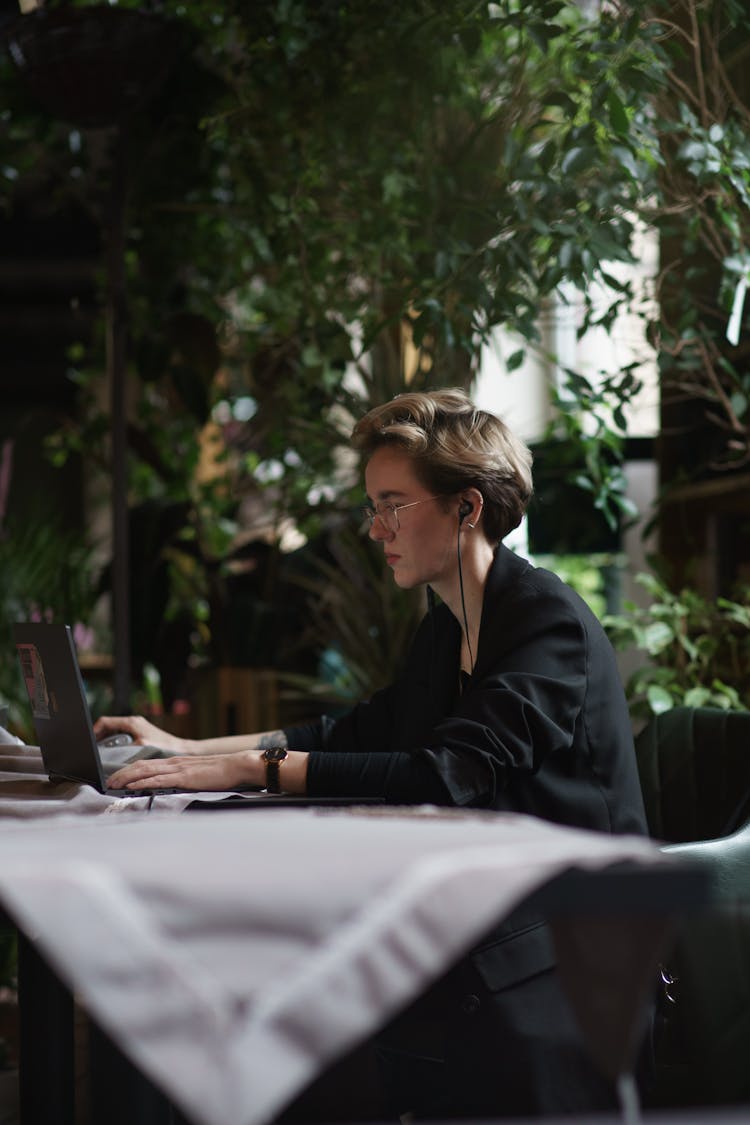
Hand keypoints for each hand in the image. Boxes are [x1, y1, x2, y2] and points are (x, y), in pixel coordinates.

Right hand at [93, 714, 190, 754]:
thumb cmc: (164, 747)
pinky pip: (121, 736)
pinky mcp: (139, 733)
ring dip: (107, 741)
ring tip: (102, 753)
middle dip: (99, 737)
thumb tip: (109, 753)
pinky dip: (115, 743)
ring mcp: (136, 727)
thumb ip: (123, 749)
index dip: (94, 731)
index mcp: (131, 722)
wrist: (180, 749)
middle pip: (108, 726)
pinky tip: (115, 753)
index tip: (89, 742)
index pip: (105, 721)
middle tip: (94, 750)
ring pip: (114, 731)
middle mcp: (133, 722)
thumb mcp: (140, 748)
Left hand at [107, 750, 259, 792]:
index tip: (117, 778)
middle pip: (140, 765)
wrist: (236, 765)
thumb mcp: (196, 774)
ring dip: (126, 778)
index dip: (129, 770)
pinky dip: (142, 783)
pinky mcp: (184, 777)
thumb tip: (170, 786)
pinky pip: (158, 780)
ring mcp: (178, 769)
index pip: (146, 764)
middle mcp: (173, 763)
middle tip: (107, 782)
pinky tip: (132, 787)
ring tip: (113, 784)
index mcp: (176, 762)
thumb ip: (182, 778)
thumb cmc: (220, 772)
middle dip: (122, 773)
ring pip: (145, 771)